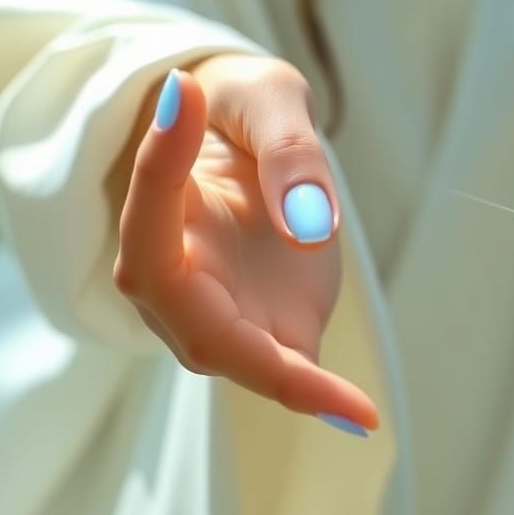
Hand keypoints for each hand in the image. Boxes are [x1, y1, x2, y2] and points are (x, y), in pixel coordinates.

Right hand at [111, 53, 378, 430]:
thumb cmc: (244, 117)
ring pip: (251, 364)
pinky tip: (364, 419)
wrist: (249, 152)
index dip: (160, 169)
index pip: (149, 217)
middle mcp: (178, 281)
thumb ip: (284, 147)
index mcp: (162, 219)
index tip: (185, 95)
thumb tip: (307, 221)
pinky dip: (327, 398)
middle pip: (198, 330)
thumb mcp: (268, 99)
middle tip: (314, 381)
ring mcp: (222, 315)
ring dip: (301, 390)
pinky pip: (293, 375)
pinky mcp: (269, 331)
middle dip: (257, 360)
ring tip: (358, 414)